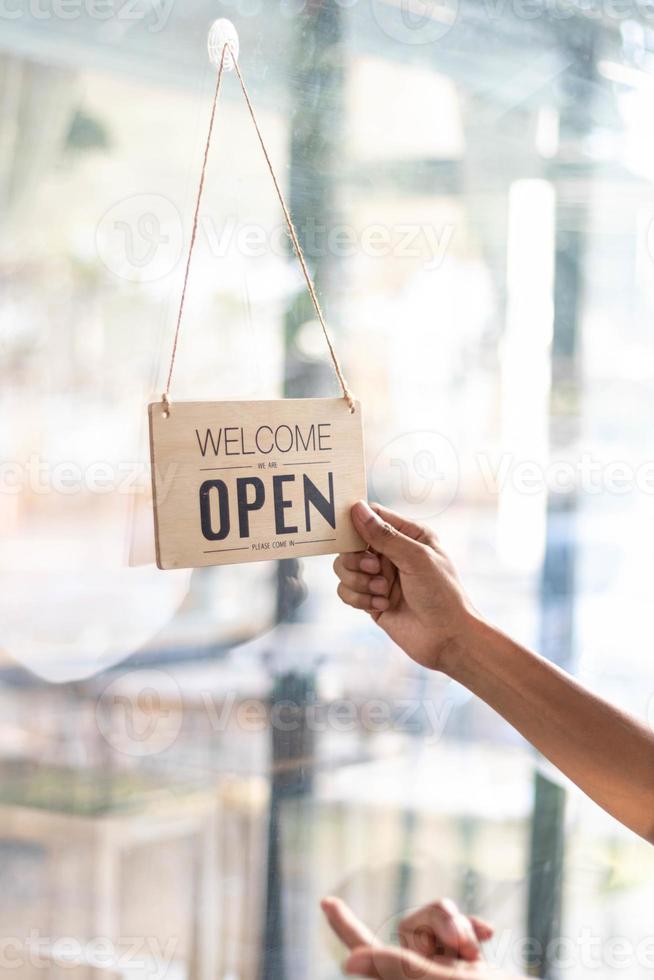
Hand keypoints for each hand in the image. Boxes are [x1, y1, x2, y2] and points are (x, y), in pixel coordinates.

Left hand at [321, 895, 523, 978]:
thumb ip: (398, 967)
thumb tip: (347, 963)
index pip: (365, 949)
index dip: (345, 926)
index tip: (325, 900)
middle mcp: (420, 973)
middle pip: (413, 923)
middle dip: (440, 921)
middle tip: (465, 946)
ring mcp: (445, 966)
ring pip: (439, 918)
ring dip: (459, 926)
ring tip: (477, 949)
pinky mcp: (468, 961)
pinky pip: (463, 925)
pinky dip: (475, 927)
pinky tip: (490, 937)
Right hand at [334, 501, 478, 670]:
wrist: (447, 639)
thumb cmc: (441, 594)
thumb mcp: (416, 558)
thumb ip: (384, 535)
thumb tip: (358, 509)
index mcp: (408, 535)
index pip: (373, 516)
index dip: (356, 521)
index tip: (348, 534)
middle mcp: (392, 553)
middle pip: (351, 544)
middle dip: (356, 559)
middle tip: (374, 570)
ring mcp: (379, 577)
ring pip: (344, 568)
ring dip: (359, 581)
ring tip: (383, 592)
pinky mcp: (371, 599)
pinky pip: (346, 591)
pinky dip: (360, 599)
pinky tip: (383, 606)